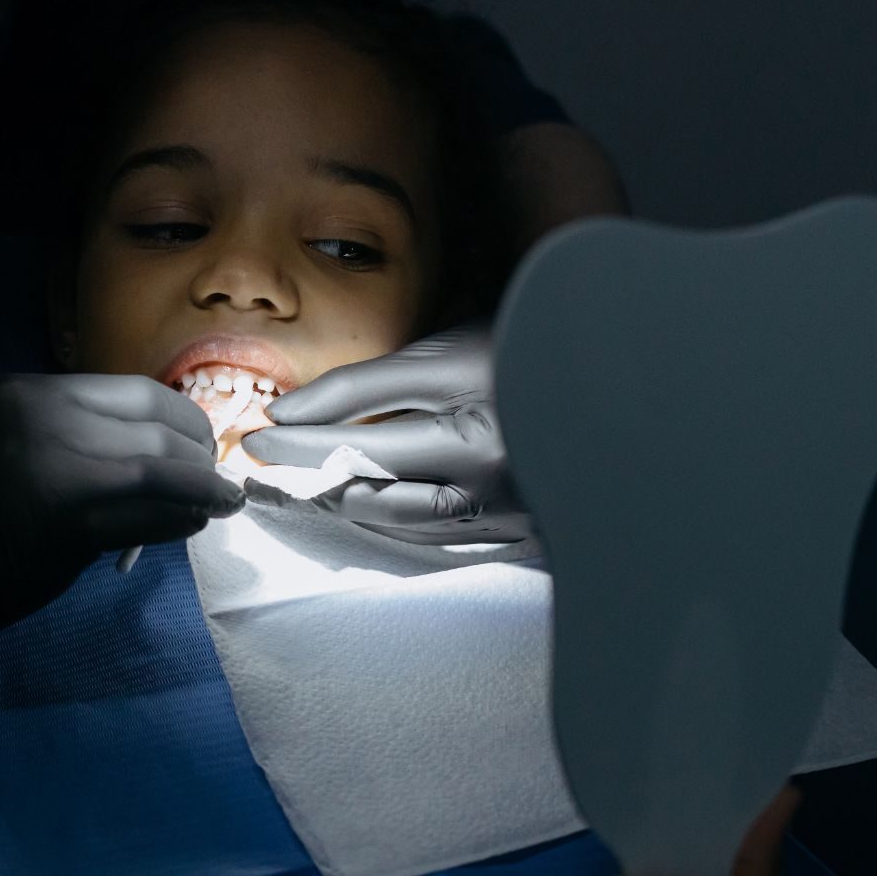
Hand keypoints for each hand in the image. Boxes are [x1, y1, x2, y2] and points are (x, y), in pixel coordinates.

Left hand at [239, 321, 530, 543]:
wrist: (618, 405)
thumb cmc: (531, 358)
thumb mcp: (460, 343)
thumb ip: (387, 377)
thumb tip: (305, 408)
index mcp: (475, 379)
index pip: (365, 396)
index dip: (306, 411)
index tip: (266, 420)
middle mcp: (486, 443)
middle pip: (366, 458)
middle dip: (301, 460)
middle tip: (258, 457)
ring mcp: (499, 493)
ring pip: (391, 509)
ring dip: (332, 498)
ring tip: (294, 486)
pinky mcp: (511, 528)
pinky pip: (427, 531)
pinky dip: (381, 519)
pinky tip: (351, 506)